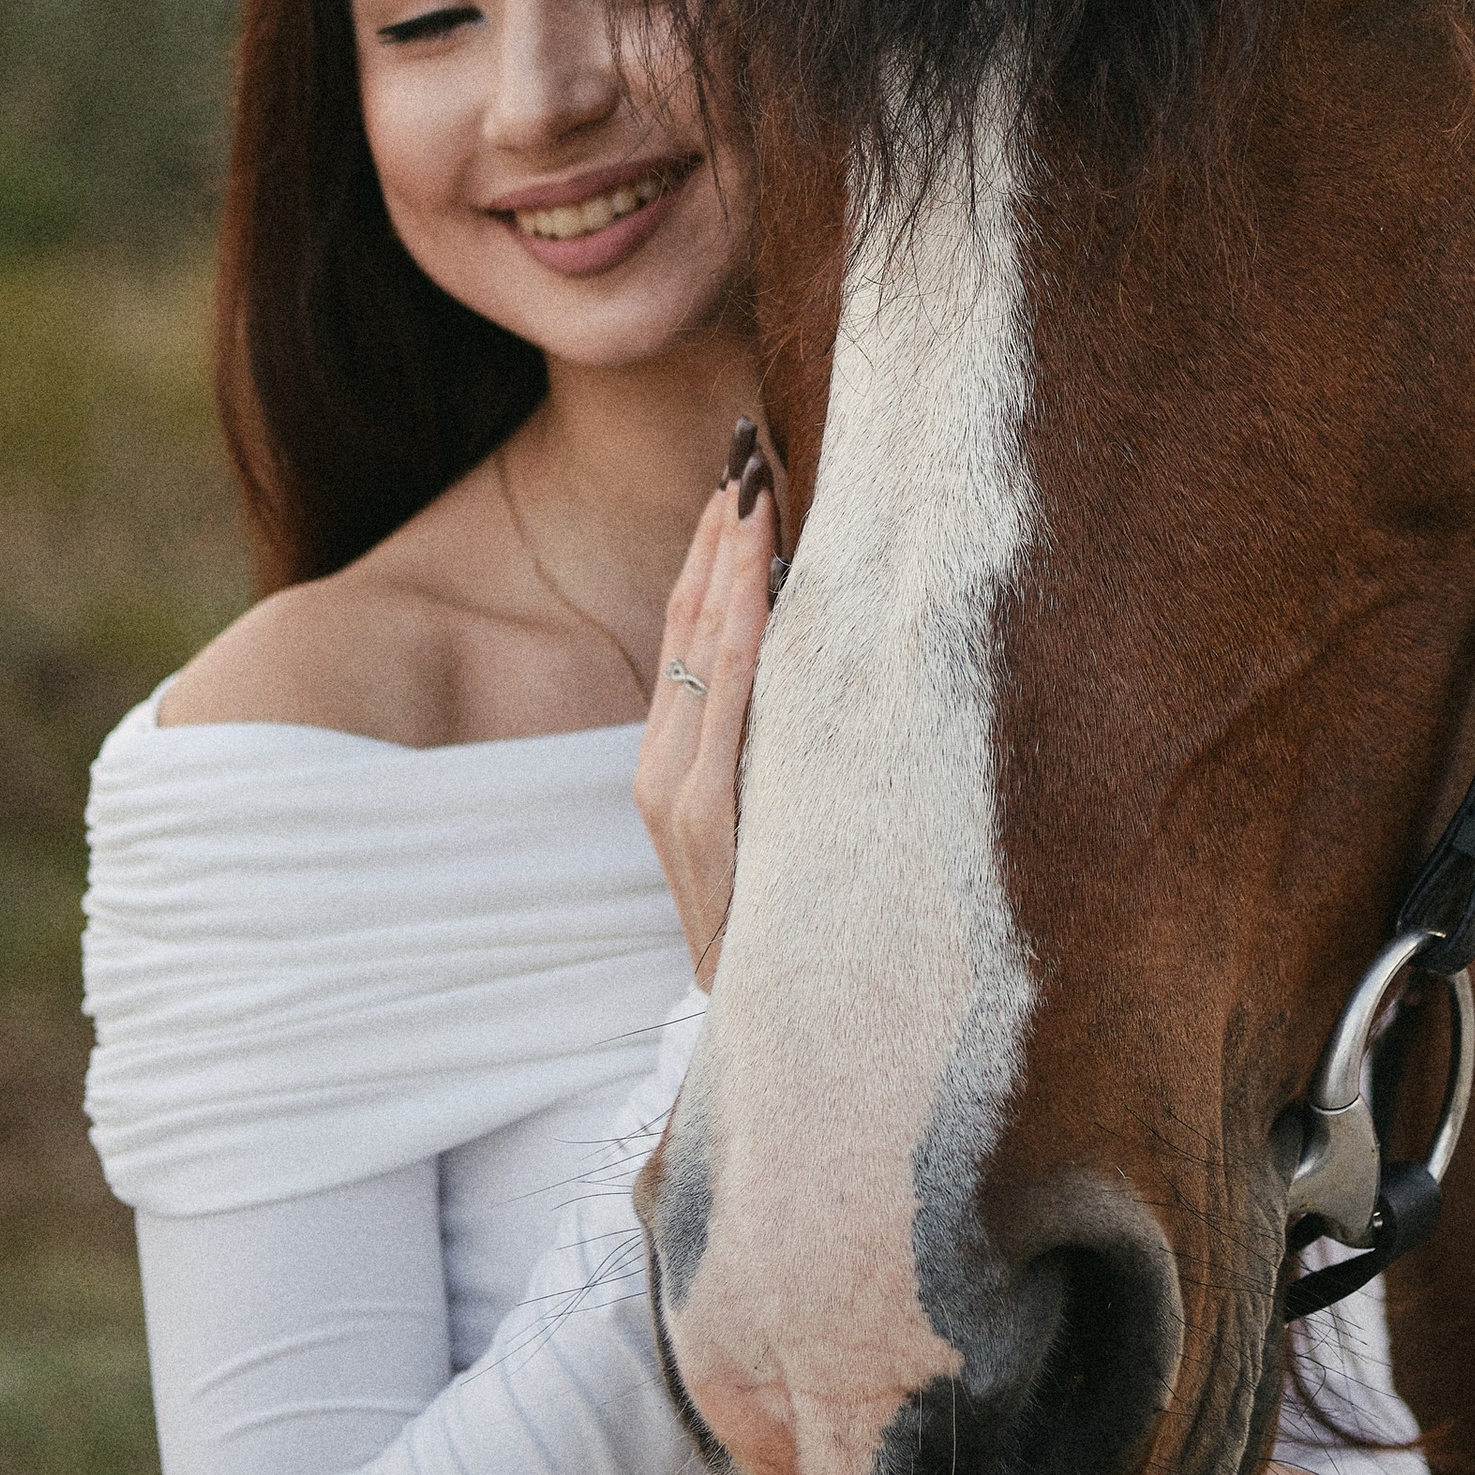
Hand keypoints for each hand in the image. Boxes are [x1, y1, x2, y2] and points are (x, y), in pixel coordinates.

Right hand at [635, 429, 778, 990]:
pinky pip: (726, 705)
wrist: (765, 1026)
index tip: (740, 476)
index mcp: (670, 763)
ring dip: (727, 563)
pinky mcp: (703, 816)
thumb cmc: (782, 923)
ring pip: (700, 649)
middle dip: (719, 532)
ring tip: (750, 488)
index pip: (688, 629)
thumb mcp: (769, 822)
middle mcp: (661, 768)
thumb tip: (813, 665)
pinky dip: (739, 635)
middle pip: (686, 621)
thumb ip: (769, 751)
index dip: (710, 550)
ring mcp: (673, 793)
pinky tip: (757, 584)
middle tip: (745, 448)